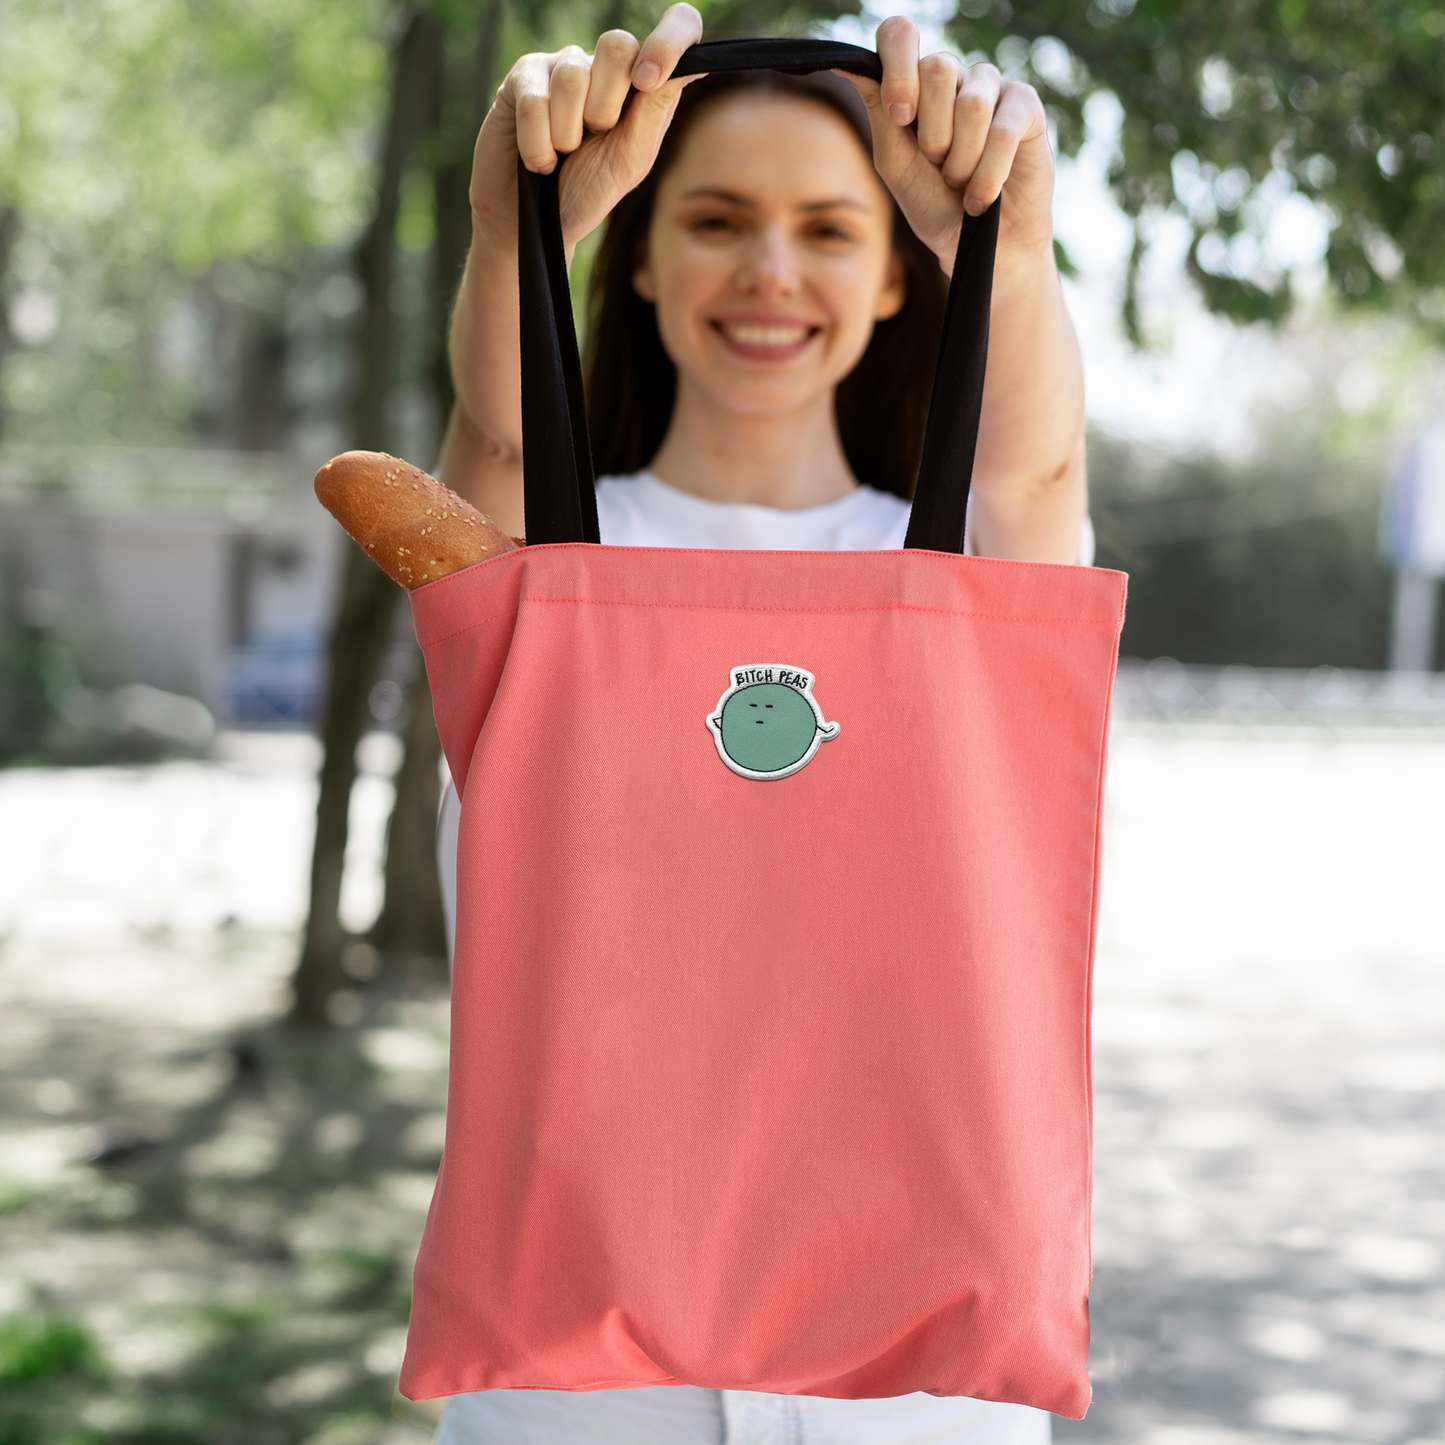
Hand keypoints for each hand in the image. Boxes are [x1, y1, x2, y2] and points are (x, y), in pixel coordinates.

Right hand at [471, 3, 703, 252]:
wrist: (533, 222)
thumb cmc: (586, 192)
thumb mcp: (631, 159)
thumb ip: (656, 109)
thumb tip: (694, 65)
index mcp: (644, 82)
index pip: (678, 26)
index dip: (669, 41)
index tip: (648, 82)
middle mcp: (605, 66)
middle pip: (617, 45)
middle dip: (606, 108)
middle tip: (593, 138)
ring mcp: (562, 66)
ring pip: (573, 77)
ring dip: (567, 135)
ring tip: (562, 154)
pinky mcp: (523, 76)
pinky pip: (535, 100)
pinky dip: (538, 144)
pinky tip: (538, 160)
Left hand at [841, 17, 1055, 274]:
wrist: (978, 246)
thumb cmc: (934, 204)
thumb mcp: (896, 163)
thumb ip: (880, 112)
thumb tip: (846, 66)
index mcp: (915, 83)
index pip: (900, 35)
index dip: (899, 69)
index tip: (902, 117)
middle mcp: (954, 76)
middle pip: (938, 68)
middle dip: (933, 134)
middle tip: (938, 165)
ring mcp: (992, 86)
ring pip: (971, 103)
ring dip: (961, 160)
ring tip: (961, 182)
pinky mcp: (1025, 106)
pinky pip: (1004, 128)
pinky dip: (988, 173)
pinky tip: (982, 196)